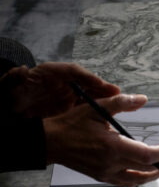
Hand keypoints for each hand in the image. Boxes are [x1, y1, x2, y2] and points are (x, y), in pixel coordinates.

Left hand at [0, 63, 118, 117]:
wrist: (12, 107)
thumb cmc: (13, 92)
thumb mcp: (12, 83)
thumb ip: (15, 77)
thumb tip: (20, 71)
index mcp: (49, 73)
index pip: (72, 71)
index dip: (86, 76)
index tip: (98, 82)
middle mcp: (62, 83)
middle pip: (86, 83)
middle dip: (102, 87)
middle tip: (116, 93)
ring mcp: (67, 95)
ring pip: (90, 95)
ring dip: (103, 99)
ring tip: (119, 103)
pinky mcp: (69, 108)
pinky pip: (86, 108)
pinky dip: (96, 110)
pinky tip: (105, 116)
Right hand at [43, 93, 158, 185]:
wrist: (50, 142)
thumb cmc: (71, 124)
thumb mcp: (96, 107)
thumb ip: (121, 102)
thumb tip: (143, 99)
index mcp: (112, 148)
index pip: (147, 156)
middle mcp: (112, 164)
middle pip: (148, 168)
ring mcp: (107, 173)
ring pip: (139, 179)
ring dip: (158, 173)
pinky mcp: (103, 177)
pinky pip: (127, 182)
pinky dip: (142, 177)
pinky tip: (150, 172)